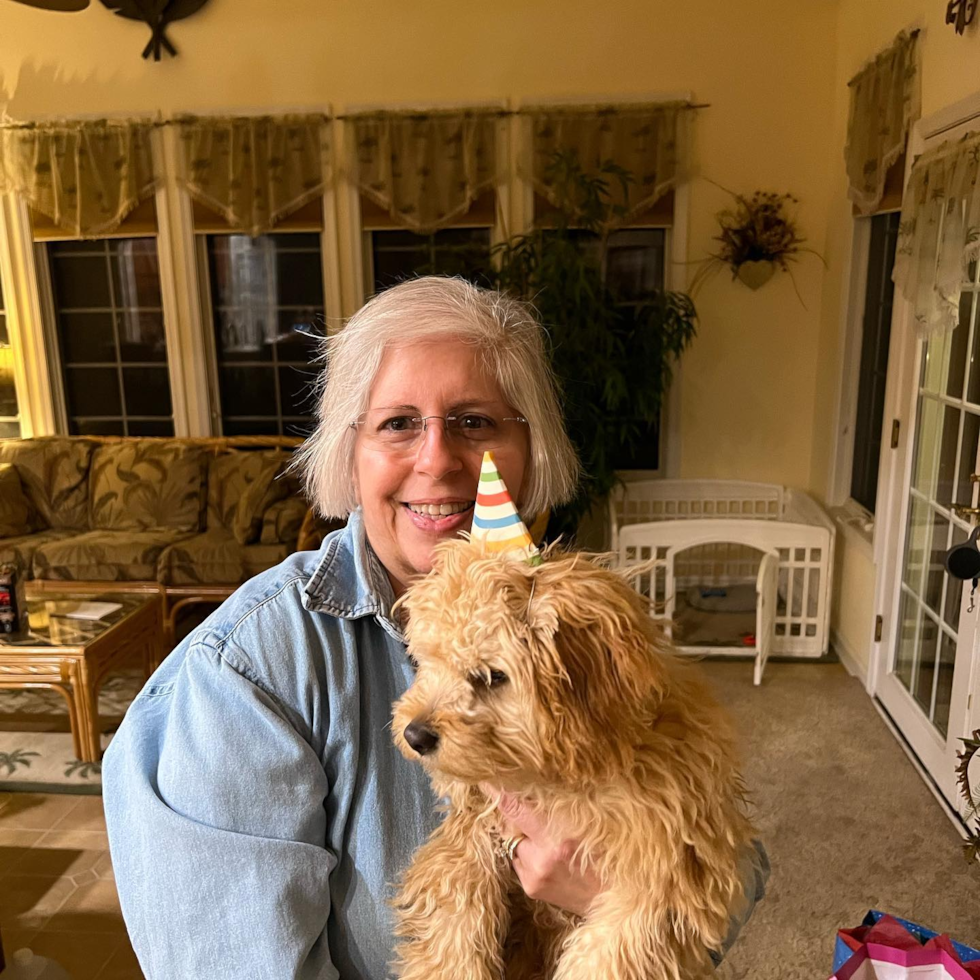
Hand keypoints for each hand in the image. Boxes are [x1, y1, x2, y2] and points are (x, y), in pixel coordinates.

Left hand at [484, 785, 601, 916]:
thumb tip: (532, 787)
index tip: (485, 779)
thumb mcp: (588, 825)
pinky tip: (549, 858)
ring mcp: (533, 876)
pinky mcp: (531, 888)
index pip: (516, 809)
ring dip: (525, 838)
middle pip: (511, 826)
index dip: (499, 793)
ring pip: (515, 844)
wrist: (615, 898)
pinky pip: (520, 861)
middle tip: (534, 813)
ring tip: (550, 842)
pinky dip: (528, 854)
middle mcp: (541, 859)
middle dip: (518, 817)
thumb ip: (559, 808)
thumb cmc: (606, 855)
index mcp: (558, 839)